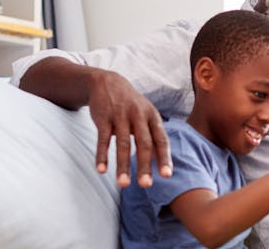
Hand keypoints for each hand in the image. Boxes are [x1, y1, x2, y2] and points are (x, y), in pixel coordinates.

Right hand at [87, 70, 172, 187]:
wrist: (107, 82)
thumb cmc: (131, 106)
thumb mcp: (146, 116)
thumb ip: (154, 138)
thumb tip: (164, 163)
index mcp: (152, 117)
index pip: (161, 139)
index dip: (164, 157)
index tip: (167, 176)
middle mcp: (138, 116)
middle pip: (143, 144)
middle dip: (144, 166)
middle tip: (146, 186)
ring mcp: (120, 116)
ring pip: (123, 144)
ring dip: (122, 166)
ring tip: (123, 184)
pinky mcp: (103, 118)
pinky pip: (103, 139)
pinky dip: (102, 155)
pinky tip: (101, 170)